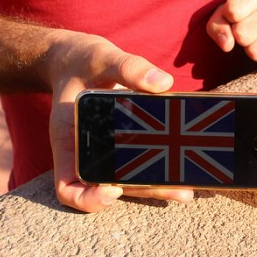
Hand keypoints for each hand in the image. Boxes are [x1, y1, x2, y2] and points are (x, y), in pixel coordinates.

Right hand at [43, 30, 193, 212]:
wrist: (78, 59)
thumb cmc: (82, 60)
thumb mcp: (101, 56)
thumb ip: (128, 67)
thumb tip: (163, 83)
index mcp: (69, 140)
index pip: (68, 187)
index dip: (88, 199)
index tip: (113, 190)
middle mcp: (87, 153)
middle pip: (111, 188)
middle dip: (145, 192)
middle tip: (178, 191)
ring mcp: (107, 152)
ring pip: (131, 181)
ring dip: (158, 187)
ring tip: (188, 190)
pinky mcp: (125, 144)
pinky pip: (140, 162)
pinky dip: (160, 168)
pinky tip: (184, 164)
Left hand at [206, 0, 256, 70]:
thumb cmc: (250, 16)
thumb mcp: (229, 12)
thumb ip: (218, 24)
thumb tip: (226, 44)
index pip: (232, 10)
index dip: (228, 20)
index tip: (237, 19)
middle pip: (242, 33)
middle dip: (241, 38)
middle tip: (250, 33)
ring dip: (253, 52)